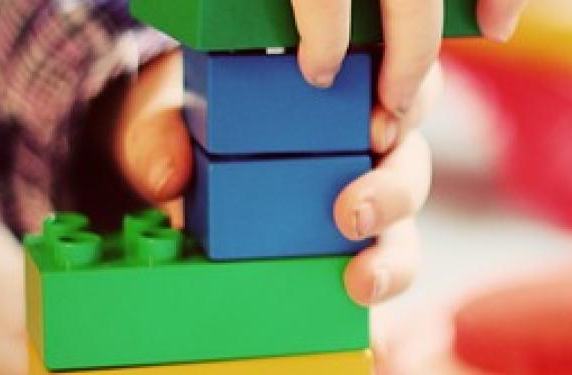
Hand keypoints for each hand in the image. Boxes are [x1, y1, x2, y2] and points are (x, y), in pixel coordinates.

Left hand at [114, 0, 527, 305]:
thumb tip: (168, 177)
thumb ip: (160, 134)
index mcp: (341, 86)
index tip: (376, 129)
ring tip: (362, 277)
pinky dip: (383, 278)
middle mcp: (367, 141)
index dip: (407, 103)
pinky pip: (390, 263)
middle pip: (411, 157)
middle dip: (394, 189)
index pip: (399, 84)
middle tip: (353, 214)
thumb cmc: (192, 125)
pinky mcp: (359, 245)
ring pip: (408, 220)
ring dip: (394, 251)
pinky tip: (357, 291)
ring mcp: (368, 196)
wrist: (177, 170)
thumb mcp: (169, 115)